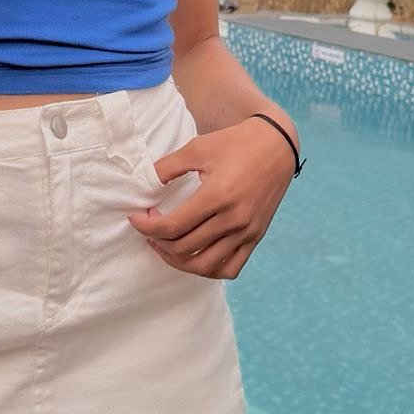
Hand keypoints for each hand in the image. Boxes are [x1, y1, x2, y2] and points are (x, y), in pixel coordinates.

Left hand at [127, 115, 297, 279]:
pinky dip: (209, 270)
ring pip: (204, 266)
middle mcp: (233, 219)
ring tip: (165, 245)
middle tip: (149, 227)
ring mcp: (246, 232)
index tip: (136, 218)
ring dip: (178, 261)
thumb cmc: (235, 143)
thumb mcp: (197, 147)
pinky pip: (230, 268)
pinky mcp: (256, 237)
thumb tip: (145, 184)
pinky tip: (195, 256)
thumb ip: (167, 167)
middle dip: (158, 241)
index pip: (172, 226)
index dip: (147, 226)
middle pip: (184, 248)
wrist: (277, 146)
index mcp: (217, 196)